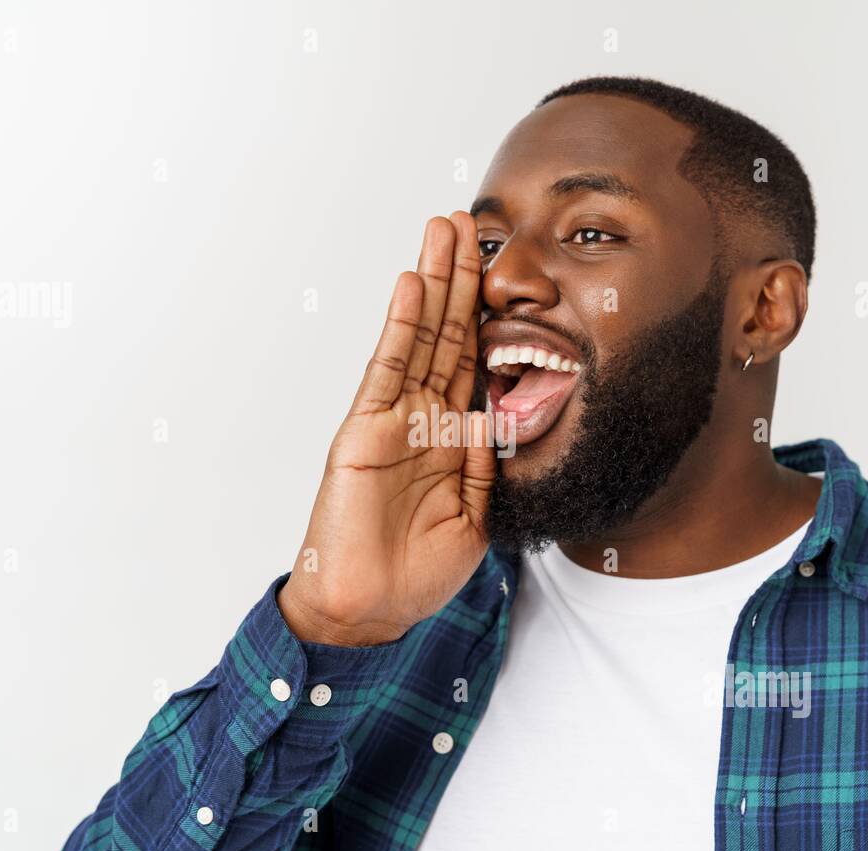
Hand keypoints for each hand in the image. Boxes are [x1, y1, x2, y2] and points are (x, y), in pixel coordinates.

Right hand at [278, 212, 494, 646]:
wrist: (371, 610)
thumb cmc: (417, 574)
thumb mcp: (475, 517)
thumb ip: (484, 464)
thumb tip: (498, 414)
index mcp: (450, 439)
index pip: (473, 363)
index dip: (488, 318)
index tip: (503, 273)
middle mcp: (421, 419)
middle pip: (447, 335)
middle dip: (460, 280)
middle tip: (469, 222)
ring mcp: (392, 420)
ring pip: (419, 338)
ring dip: (434, 283)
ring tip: (443, 229)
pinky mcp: (364, 430)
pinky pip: (387, 369)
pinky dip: (401, 325)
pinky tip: (413, 283)